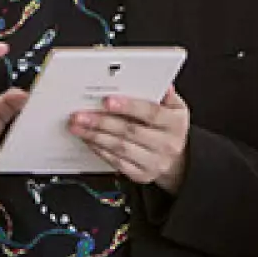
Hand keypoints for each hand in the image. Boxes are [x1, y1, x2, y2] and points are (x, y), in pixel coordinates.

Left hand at [69, 88, 191, 191]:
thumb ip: (165, 94)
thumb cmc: (171, 129)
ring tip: (78, 126)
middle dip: (102, 121)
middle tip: (81, 114)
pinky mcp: (142, 175)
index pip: (151, 113)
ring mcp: (154, 162)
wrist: (179, 161)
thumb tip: (157, 82)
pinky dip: (100, 150)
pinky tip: (89, 140)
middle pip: (130, 131)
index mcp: (175, 123)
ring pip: (120, 148)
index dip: (128, 106)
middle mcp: (166, 144)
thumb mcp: (177, 108)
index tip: (107, 101)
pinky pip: (117, 162)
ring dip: (96, 136)